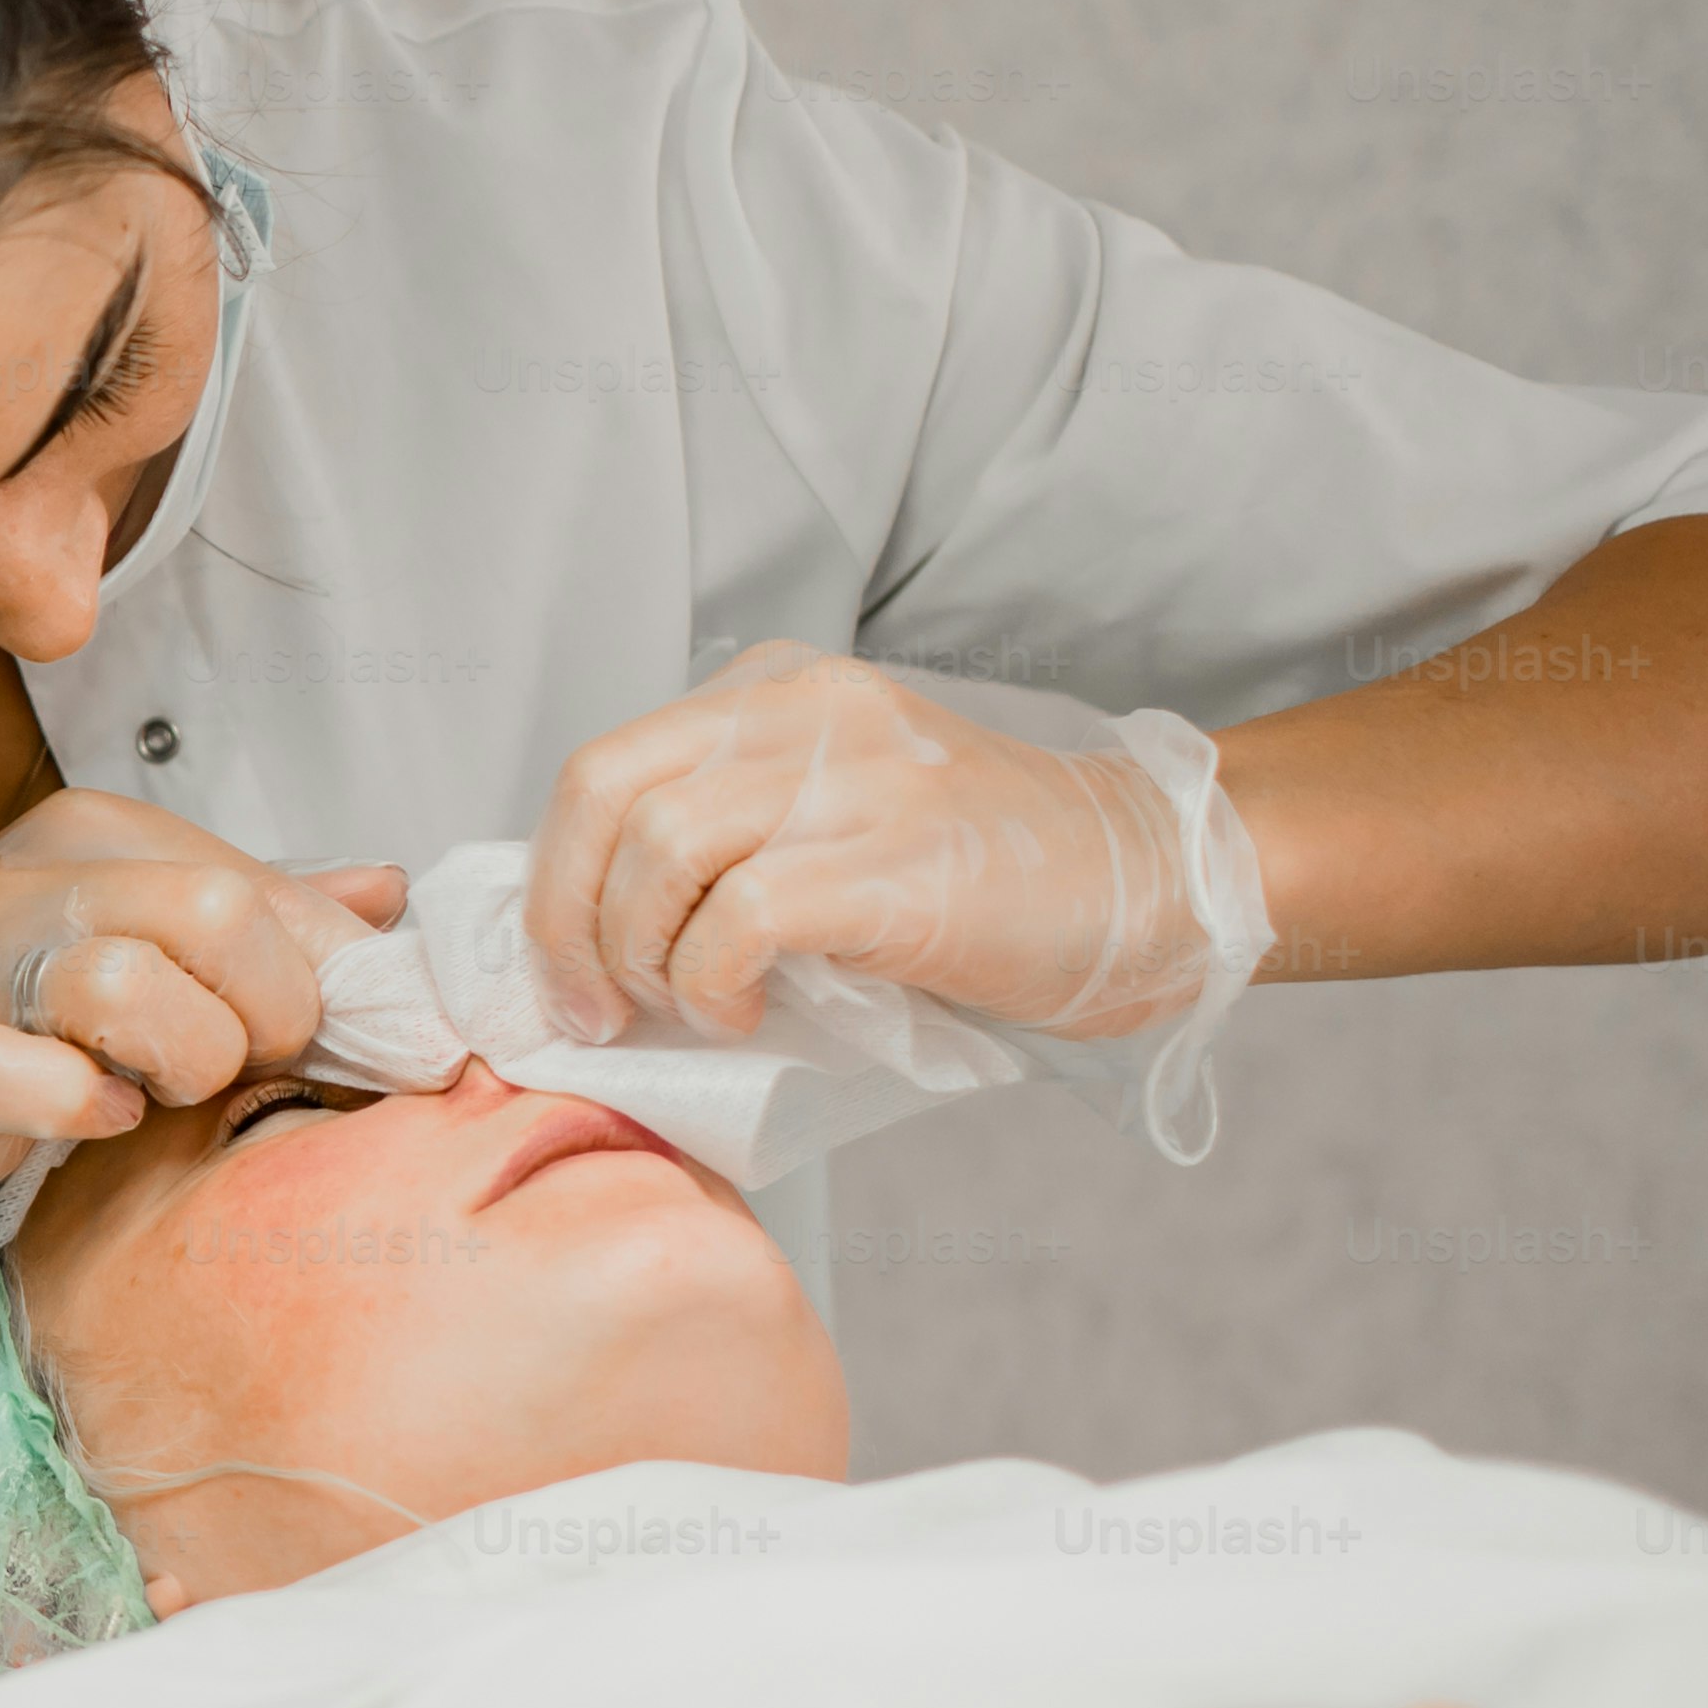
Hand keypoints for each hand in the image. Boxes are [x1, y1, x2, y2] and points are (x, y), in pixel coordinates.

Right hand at [0, 796, 401, 1299]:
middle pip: (218, 915)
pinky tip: (92, 1121)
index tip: (329, 1034)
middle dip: (266, 1011)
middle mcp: (38, 881)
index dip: (326, 976)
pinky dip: (90, 1115)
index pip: (268, 886)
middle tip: (245, 1058)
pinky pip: (48, 1086)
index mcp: (97, 835)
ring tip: (159, 1086)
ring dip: (183, 1060)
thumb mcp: (116, 923)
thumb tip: (387, 898)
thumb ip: (251, 908)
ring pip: (134, 986)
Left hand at [523, 644, 1256, 1048]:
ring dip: (643, 956)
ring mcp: (857, 778)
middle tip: (593, 1010)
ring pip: (662, 850)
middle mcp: (808, 711)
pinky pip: (741, 918)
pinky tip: (746, 1015)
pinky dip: (712, 984)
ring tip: (688, 1009)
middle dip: (568, 920)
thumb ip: (727, 836)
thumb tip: (592, 934)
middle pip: (605, 794)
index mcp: (779, 692)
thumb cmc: (986, 878)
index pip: (603, 767)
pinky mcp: (897, 861)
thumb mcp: (833, 817)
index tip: (565, 971)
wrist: (1152, 884)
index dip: (554, 880)